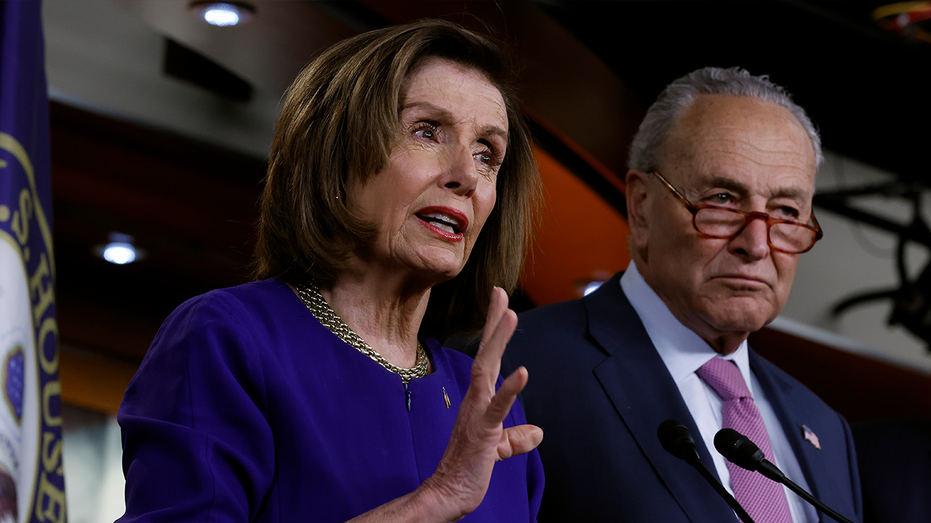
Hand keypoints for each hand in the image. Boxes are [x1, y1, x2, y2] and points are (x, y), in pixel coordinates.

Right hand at [421, 286, 543, 518]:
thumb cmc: (468, 468)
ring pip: (486, 370)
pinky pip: (496, 407)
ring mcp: (476, 413)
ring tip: (509, 314)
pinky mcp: (482, 431)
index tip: (500, 301)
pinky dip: (509, 389)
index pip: (488, 358)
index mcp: (479, 400)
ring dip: (498, 342)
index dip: (494, 331)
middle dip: (493, 323)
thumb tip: (537, 433)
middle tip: (498, 291)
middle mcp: (475, 399)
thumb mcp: (498, 449)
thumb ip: (516, 438)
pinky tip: (522, 371)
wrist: (448, 494)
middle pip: (485, 354)